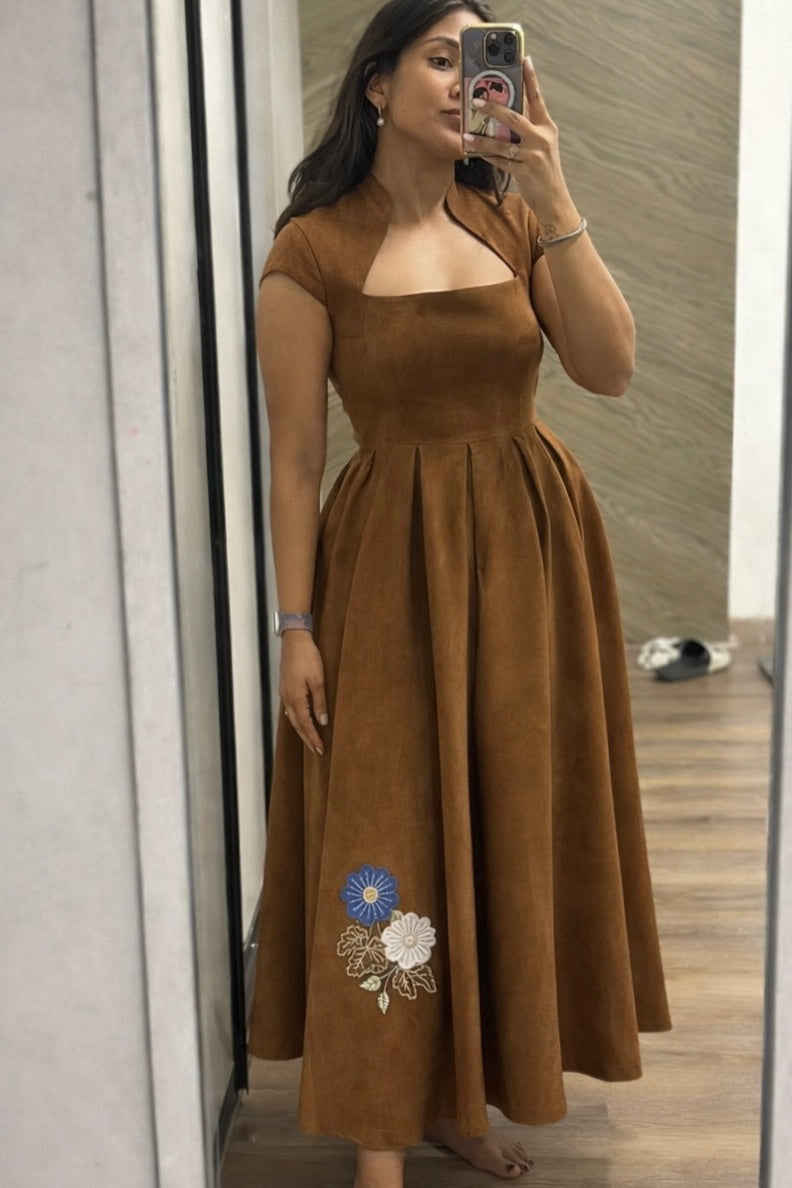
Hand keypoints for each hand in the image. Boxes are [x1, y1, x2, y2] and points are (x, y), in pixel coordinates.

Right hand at [279, 631, 328, 755]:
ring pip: (293, 718)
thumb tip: (322, 721)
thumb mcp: (318, 680)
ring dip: (302, 730)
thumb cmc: (307, 657)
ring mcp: (285, 693)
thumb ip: (320, 702)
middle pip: (297, 725)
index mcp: (296, 698)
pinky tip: (303, 720)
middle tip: (316, 750)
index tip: (320, 750)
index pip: (305, 725)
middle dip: (307, 739)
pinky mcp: (286, 688)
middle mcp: (287, 699)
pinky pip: (291, 710)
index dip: (313, 738)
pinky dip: (297, 719)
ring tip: (311, 739)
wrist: (294, 640)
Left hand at [461, 55, 570, 218]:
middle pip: (514, 117)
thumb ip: (527, 130)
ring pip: (502, 142)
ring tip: (466, 133)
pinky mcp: (524, 171)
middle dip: (494, 107)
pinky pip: (500, 160)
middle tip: (477, 99)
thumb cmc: (543, 172)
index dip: (530, 78)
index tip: (523, 59)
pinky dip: (486, 155)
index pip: (537, 98)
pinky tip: (474, 151)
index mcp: (547, 127)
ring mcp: (533, 155)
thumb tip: (504, 115)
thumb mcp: (541, 147)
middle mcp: (541, 138)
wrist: (554, 201)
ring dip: (482, 137)